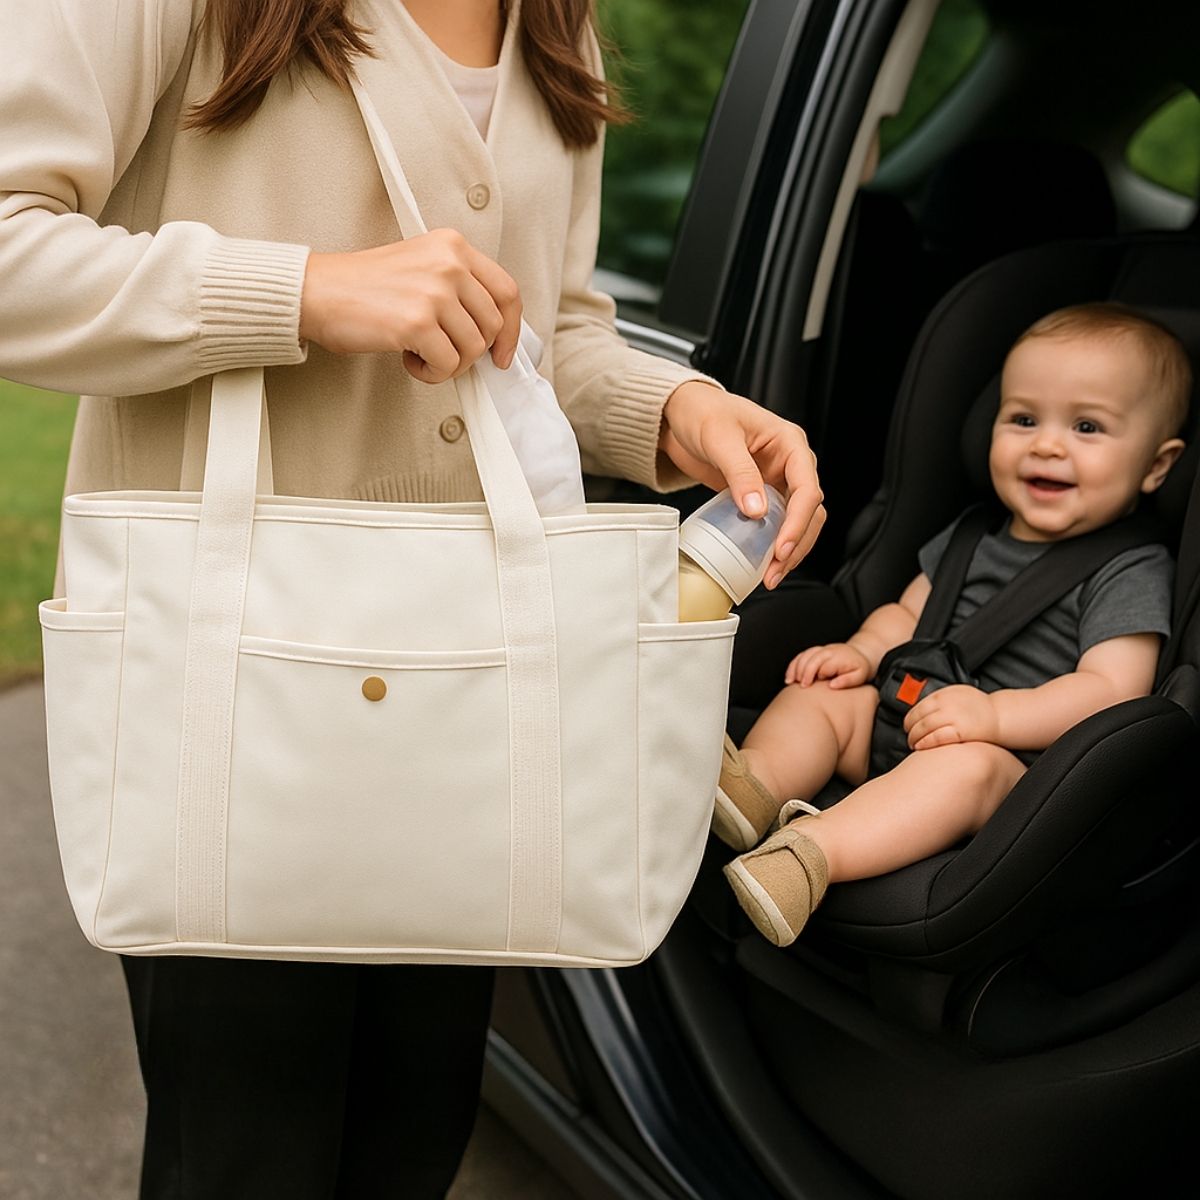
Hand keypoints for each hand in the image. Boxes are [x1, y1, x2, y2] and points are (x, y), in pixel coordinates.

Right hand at [299, 229, 521, 382]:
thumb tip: (493, 333)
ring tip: (419, 352)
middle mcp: (449, 264)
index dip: (512, 330)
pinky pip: (448, 366)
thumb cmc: (364, 286)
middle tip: (442, 351)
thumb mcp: (420, 265)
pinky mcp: (417, 323)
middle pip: (492, 326)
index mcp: (453, 247)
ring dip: (449, 364)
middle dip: (471, 351)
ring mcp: (435, 293)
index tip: (503, 354)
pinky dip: (431, 374)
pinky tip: (409, 360)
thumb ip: (458, 286)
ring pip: (473, 349)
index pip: (507, 291)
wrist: (316, 291)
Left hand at [659, 382, 824, 586]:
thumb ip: (740, 473)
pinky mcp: (761, 496)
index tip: (781, 548)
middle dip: (795, 544)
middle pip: (809, 511)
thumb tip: (758, 511)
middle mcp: (790, 464)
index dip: (798, 522)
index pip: (807, 488)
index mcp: (790, 443)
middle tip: (775, 571)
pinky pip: (775, 525)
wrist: (680, 416)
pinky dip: (771, 545)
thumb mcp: (719, 438)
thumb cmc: (702, 413)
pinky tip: (760, 563)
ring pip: (797, 522)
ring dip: (788, 550)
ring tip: (770, 576)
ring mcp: (777, 481)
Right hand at [785, 643, 870, 688]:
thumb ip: (848, 681)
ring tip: (791, 681)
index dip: (817, 676)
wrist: (860, 654)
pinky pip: (800, 656)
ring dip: (795, 669)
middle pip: (810, 659)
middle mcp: (827, 651)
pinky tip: (790, 676)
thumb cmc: (859, 667)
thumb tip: (832, 685)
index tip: (816, 685)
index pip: (822, 666)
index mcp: (837, 657)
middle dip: (804, 673)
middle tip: (802, 686)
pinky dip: (793, 665)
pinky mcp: (814, 652)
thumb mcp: (860, 675)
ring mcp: (820, 650)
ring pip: (803, 656)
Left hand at [904, 685, 999, 749]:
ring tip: (912, 743)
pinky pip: (936, 737)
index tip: (907, 725)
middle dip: (909, 729)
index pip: (919, 707)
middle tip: (908, 736)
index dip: (909, 718)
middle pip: (919, 718)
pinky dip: (925, 742)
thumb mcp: (957, 693)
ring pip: (924, 728)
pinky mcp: (960, 731)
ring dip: (914, 737)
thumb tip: (921, 708)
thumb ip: (940, 699)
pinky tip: (921, 746)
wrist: (999, 716)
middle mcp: (947, 704)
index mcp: (944, 695)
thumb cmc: (980, 707)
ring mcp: (953, 718)